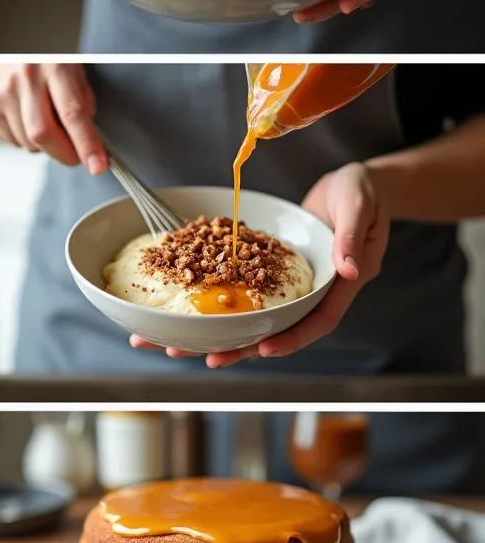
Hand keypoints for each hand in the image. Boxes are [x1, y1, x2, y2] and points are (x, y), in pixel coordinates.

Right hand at [0, 63, 106, 172]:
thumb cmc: (42, 63)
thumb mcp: (71, 71)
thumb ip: (82, 102)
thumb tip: (91, 139)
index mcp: (54, 66)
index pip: (73, 113)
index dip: (86, 144)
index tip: (97, 165)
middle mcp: (26, 79)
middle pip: (44, 134)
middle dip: (64, 153)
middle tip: (77, 156)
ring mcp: (5, 95)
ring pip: (30, 143)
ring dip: (45, 145)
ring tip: (46, 121)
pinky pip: (15, 142)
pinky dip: (27, 140)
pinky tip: (27, 120)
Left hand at [129, 163, 388, 366]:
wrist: (351, 183)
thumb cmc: (362, 192)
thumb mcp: (358, 207)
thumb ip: (350, 238)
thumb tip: (351, 270)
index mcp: (341, 285)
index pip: (317, 322)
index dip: (292, 338)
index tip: (265, 348)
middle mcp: (314, 293)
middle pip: (277, 329)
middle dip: (242, 346)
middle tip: (208, 359)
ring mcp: (292, 285)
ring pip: (255, 316)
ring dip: (219, 332)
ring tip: (182, 344)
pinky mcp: (273, 273)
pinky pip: (244, 291)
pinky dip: (216, 301)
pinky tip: (186, 308)